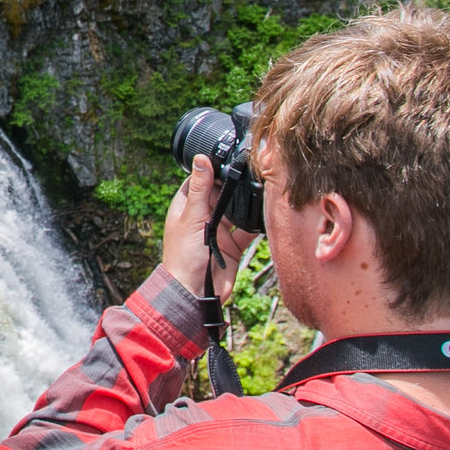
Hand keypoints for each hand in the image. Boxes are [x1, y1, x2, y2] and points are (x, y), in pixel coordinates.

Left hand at [161, 156, 258, 295]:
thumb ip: (200, 189)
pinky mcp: (232, 245)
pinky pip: (247, 231)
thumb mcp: (192, 217)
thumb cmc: (183, 257)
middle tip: (254, 171)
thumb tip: (201, 158)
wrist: (194, 293)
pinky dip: (256, 224)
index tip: (230, 157)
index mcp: (188, 207)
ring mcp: (218, 231)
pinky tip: (266, 214)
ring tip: (263, 189)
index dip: (214, 169)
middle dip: (235, 186)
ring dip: (246, 204)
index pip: (201, 180)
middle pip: (222, 194)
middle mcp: (203, 216)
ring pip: (236, 211)